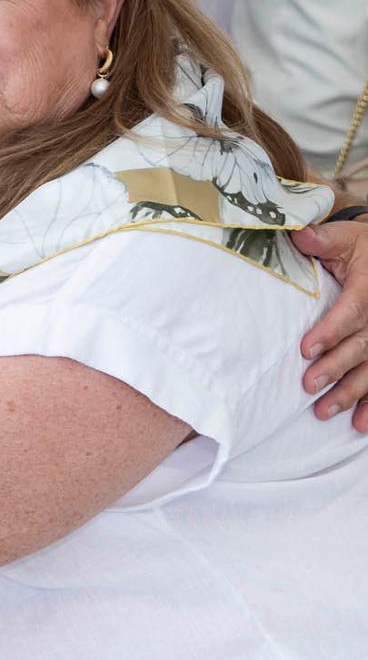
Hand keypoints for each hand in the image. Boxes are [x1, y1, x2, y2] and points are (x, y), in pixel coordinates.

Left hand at [293, 220, 367, 431]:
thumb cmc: (364, 247)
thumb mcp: (346, 237)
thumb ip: (323, 239)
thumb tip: (298, 234)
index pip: (351, 312)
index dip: (330, 331)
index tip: (305, 349)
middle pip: (363, 346)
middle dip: (337, 367)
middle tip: (308, 385)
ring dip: (353, 392)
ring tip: (325, 411)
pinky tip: (362, 425)